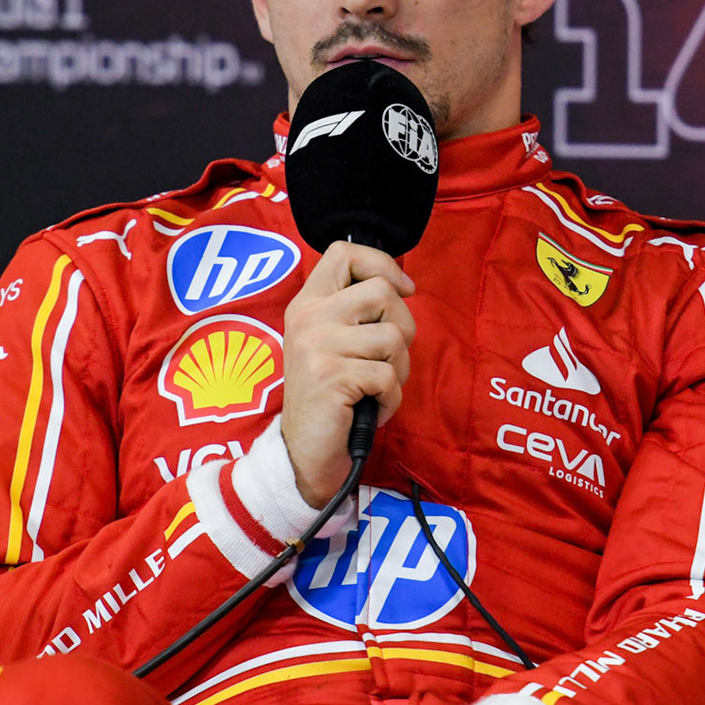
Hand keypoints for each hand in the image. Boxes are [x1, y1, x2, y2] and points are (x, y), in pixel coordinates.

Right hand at [280, 241, 416, 506]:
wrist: (302, 452)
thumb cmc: (329, 397)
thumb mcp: (331, 343)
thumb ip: (354, 312)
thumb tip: (402, 285)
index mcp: (308, 304)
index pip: (343, 252)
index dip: (381, 263)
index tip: (401, 289)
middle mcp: (309, 318)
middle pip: (382, 292)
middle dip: (403, 327)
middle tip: (387, 359)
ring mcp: (318, 346)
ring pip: (394, 337)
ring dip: (398, 371)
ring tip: (374, 388)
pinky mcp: (332, 376)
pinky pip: (389, 377)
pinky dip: (390, 400)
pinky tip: (370, 409)